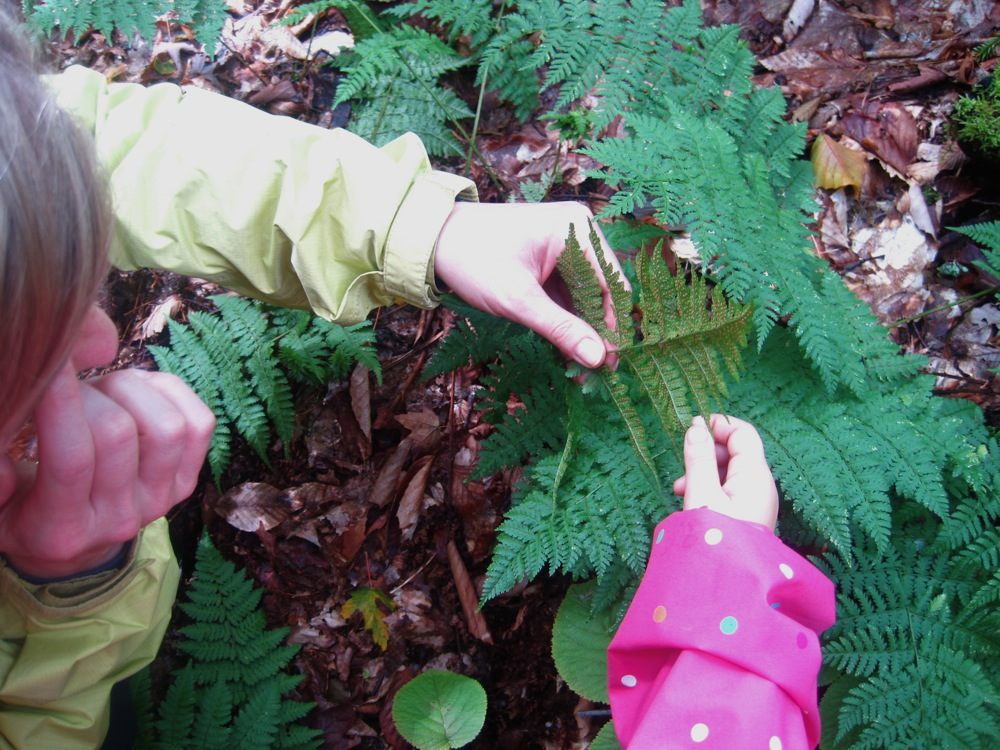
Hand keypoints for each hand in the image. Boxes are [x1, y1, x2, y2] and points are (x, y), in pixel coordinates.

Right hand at [0, 363, 214, 578]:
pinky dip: (170, 393)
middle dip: (88, 391)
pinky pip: (199, 424)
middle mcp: (119, 519)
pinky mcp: (187, 481)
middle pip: (118, 433)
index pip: (71, 458)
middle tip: (68, 386)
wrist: (75, 543)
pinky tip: (139, 390)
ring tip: (102, 390)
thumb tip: (4, 448)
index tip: (48, 365)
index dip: (59, 401)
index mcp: (61, 528)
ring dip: (131, 390)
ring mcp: (160, 500)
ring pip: (167, 426)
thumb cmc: (21, 511)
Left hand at [434, 201, 625, 367]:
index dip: (614, 324)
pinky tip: (568, 351)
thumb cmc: (474, 261)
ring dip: (583, 330)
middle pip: (602, 290)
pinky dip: (568, 321)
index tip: (611, 361)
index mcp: (577, 230)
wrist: (434, 241)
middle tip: (599, 373)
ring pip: (586, 296)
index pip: (612, 283)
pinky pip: (569, 294)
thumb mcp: (518, 300)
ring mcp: (565, 247)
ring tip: (583, 370)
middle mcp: (578, 233)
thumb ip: (560, 329)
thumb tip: (598, 358)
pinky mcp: (551, 262)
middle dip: (598, 331)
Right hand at [673, 415, 777, 529]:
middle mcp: (761, 484)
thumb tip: (695, 427)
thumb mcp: (701, 494)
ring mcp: (756, 501)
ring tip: (679, 488)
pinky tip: (690, 500)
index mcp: (755, 474)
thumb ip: (697, 459)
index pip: (743, 433)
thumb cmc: (716, 537)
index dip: (718, 424)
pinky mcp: (747, 516)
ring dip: (704, 471)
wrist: (732, 585)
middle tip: (682, 462)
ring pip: (729, 472)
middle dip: (707, 451)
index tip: (690, 426)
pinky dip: (709, 487)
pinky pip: (729, 490)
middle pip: (736, 451)